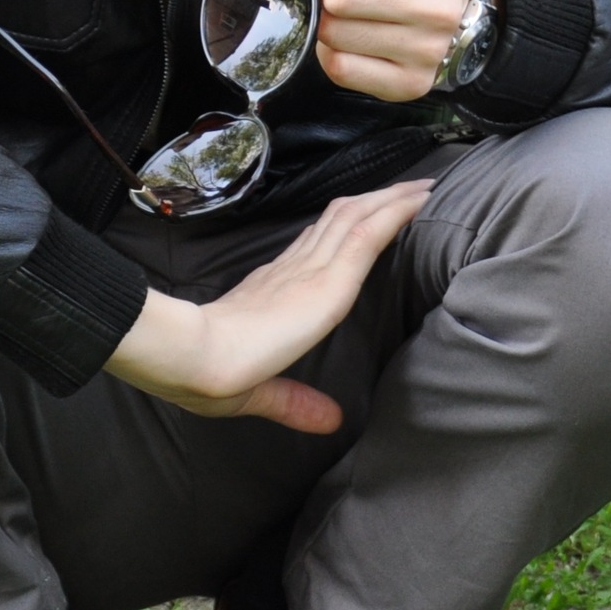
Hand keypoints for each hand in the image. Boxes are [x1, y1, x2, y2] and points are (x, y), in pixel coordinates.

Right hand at [105, 177, 430, 431]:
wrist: (190, 359)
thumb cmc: (207, 374)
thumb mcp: (260, 393)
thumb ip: (295, 401)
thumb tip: (330, 422)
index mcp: (271, 290)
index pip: (314, 249)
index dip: (342, 228)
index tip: (366, 215)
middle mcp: (292, 271)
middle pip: (340, 223)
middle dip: (373, 203)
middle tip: (408, 188)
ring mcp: (310, 271)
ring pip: (357, 220)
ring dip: (390, 201)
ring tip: (420, 187)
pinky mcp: (326, 280)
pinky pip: (367, 236)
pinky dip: (394, 215)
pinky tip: (416, 202)